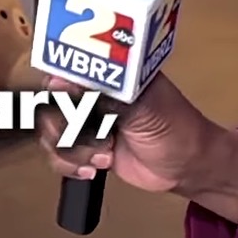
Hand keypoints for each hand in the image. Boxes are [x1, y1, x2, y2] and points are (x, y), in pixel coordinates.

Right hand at [37, 73, 222, 196]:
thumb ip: (105, 94)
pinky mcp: (83, 146)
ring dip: (74, 150)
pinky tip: (96, 168)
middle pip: (50, 103)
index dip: (58, 90)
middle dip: (67, 128)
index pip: (64, 69)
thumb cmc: (176, 128)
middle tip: (96, 138)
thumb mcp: (143, 107)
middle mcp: (90, 92)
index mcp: (106, 71)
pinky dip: (72, 165)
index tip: (71, 110)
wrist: (188, 167)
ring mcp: (85, 120)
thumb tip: (64, 83)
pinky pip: (57, 154)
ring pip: (50, 132)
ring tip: (104, 156)